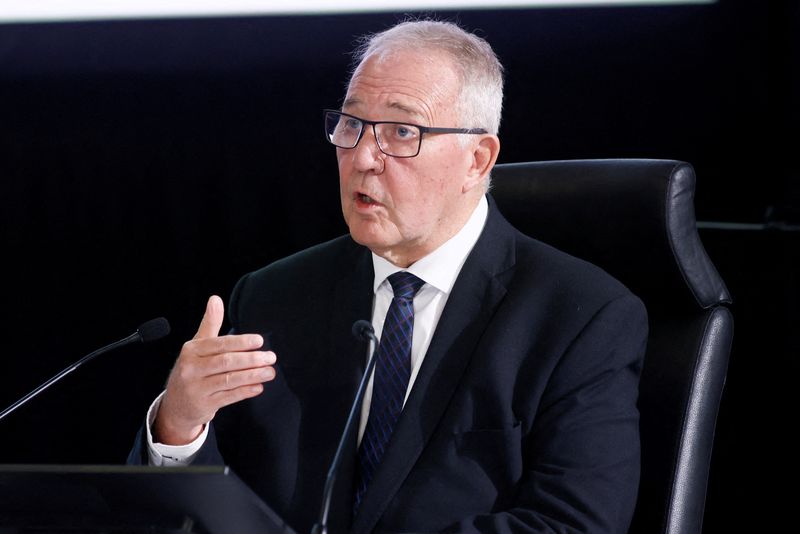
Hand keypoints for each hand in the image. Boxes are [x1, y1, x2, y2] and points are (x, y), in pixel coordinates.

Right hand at [153, 295, 276, 444]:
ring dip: (253, 376)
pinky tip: (259, 387)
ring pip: (229, 380)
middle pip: (226, 362)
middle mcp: (191, 369)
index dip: (241, 342)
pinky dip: (245, 391)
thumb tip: (215, 299)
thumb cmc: (192, 369)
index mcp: (191, 351)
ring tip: (270, 372)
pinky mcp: (204, 405)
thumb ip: (210, 323)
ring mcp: (197, 388)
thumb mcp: (197, 346)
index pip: (219, 344)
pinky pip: (228, 397)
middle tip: (270, 357)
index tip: (260, 341)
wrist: (176, 404)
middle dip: (251, 359)